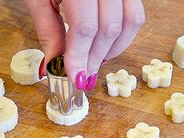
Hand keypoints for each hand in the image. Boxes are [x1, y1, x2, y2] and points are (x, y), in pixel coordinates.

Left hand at [23, 0, 144, 90]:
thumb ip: (48, 30)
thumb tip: (54, 64)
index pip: (85, 27)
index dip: (80, 57)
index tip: (75, 78)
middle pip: (110, 28)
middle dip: (95, 59)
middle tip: (84, 76)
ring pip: (130, 22)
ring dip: (113, 50)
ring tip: (95, 61)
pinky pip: (135, 13)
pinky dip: (122, 35)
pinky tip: (105, 44)